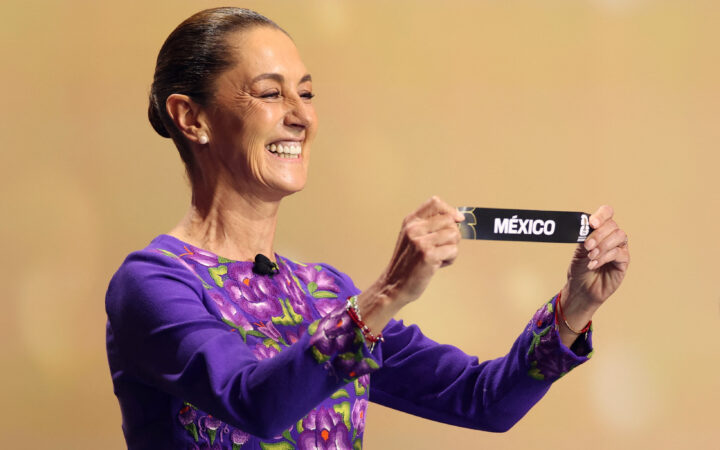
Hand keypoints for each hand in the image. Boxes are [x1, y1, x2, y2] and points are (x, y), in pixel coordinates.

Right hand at [357, 196, 463, 333]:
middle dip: (453, 235)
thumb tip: (458, 218)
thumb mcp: (412, 237)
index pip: (435, 202)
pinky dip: (450, 259)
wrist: (394, 285)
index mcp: (410, 221)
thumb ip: (429, 225)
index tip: (457, 219)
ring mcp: (420, 241)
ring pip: (454, 234)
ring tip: (439, 256)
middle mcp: (414, 228)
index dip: (450, 210)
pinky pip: (453, 250)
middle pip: (450, 220)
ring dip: (452, 248)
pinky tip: (438, 265)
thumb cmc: (408, 263)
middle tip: (441, 247)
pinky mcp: (428, 255)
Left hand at [559, 205, 628, 340]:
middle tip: (587, 246)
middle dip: (598, 234)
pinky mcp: (623, 261)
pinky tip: (594, 264)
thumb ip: (584, 237)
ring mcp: (619, 248)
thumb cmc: (579, 268)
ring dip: (602, 245)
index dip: (602, 215)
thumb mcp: (578, 250)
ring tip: (590, 256)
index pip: (607, 213)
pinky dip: (605, 257)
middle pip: (613, 225)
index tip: (592, 223)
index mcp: (600, 230)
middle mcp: (611, 236)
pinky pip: (619, 253)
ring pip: (619, 236)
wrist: (581, 288)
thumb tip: (587, 226)